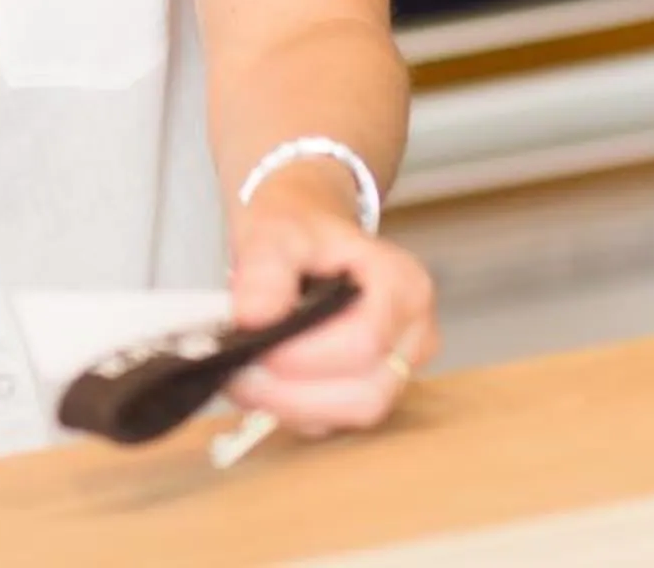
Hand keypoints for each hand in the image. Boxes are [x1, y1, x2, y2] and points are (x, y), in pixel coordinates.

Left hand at [224, 163, 437, 436]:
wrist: (304, 239)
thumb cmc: (297, 233)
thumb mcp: (274, 232)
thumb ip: (264, 270)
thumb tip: (252, 318)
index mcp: (404, 285)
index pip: (366, 341)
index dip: (306, 355)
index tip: (254, 343)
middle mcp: (414, 334)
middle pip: (368, 393)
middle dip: (295, 392)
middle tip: (239, 373)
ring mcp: (399, 369)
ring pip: (352, 415)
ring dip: (290, 406)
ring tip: (245, 376)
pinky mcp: (370, 392)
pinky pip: (336, 421)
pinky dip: (293, 410)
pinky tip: (263, 383)